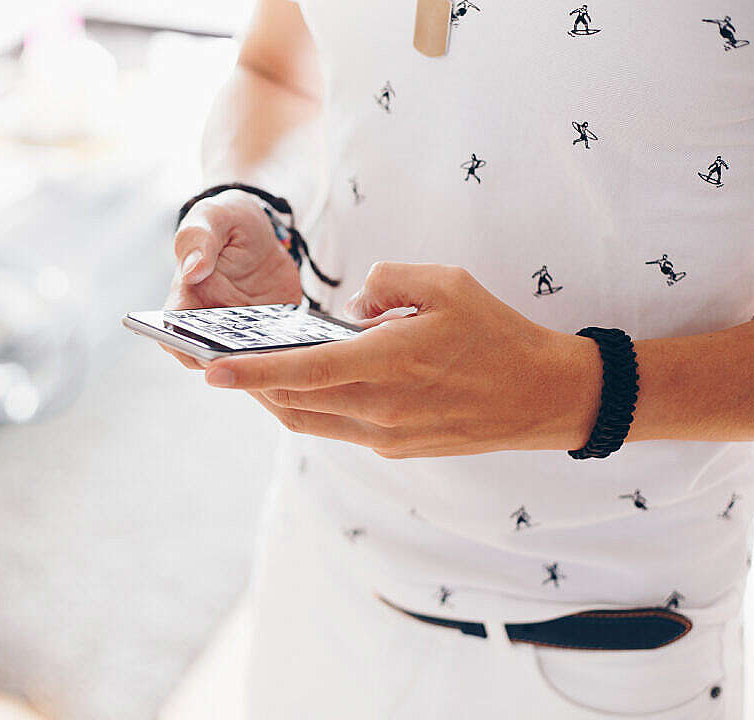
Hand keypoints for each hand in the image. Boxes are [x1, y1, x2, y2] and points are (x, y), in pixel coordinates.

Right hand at [160, 189, 302, 368]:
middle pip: (211, 355)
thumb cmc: (228, 222)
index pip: (173, 332)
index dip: (182, 347)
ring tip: (281, 357)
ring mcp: (240, 332)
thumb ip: (199, 239)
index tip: (201, 351)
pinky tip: (307, 349)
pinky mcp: (268, 335)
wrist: (263, 233)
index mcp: (186, 297)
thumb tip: (192, 269)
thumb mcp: (213, 218)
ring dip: (260, 364)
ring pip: (246, 362)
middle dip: (227, 363)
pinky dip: (288, 355)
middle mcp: (209, 322)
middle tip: (250, 358)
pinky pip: (276, 352)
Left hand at [201, 262, 601, 457]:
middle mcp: (381, 409)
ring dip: (277, 399)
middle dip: (253, 386)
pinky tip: (306, 384)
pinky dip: (310, 407)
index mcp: (390, 363)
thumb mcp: (447, 282)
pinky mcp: (395, 447)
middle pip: (294, 403)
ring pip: (310, 421)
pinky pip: (336, 428)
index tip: (210, 371)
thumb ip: (387, 280)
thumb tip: (351, 306)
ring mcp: (387, 435)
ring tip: (254, 374)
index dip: (253, 374)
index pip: (305, 372)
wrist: (542, 396)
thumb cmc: (497, 333)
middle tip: (223, 364)